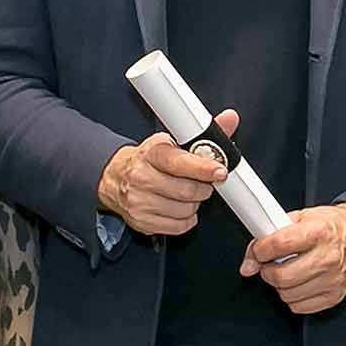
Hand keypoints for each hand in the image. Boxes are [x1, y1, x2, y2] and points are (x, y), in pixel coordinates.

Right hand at [96, 110, 235, 235]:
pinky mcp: (142, 221)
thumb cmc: (148, 160)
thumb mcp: (171, 142)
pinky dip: (186, 218)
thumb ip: (203, 135)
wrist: (115, 177)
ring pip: (185, 210)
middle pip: (186, 191)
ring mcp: (139, 201)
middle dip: (203, 188)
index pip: (180, 163)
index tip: (220, 171)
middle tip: (204, 183)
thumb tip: (230, 118)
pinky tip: (179, 207)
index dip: (203, 168)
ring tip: (187, 194)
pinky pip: (178, 226)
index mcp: (151, 153)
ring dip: (194, 204)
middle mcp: (141, 177)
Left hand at [239, 202, 345, 313]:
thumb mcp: (299, 218)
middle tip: (270, 265)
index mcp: (318, 232)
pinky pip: (300, 307)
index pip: (278, 245)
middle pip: (281, 276)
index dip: (260, 250)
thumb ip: (271, 235)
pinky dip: (293, 297)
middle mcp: (328, 257)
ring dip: (280, 285)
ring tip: (286, 272)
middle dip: (267, 271)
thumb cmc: (329, 225)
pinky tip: (297, 283)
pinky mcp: (335, 296)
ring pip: (288, 294)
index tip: (259, 251)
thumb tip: (249, 263)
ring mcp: (333, 279)